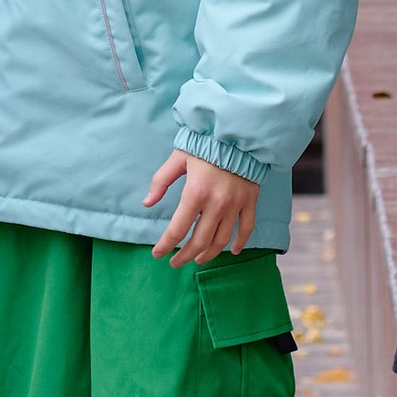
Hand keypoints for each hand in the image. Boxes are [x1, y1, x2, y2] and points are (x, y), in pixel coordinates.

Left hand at [144, 148, 260, 263]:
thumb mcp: (178, 158)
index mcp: (195, 193)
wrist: (238, 133)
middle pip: (200, 241)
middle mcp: (216, 203)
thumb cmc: (204, 144)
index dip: (166, 245)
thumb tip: (147, 202)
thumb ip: (161, 181)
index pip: (177, 229)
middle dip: (185, 256)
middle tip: (175, 263)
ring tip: (198, 259)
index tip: (157, 254)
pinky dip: (240, 243)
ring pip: (222, 239)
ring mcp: (235, 204)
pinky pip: (246, 228)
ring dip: (209, 254)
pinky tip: (232, 251)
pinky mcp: (249, 201)